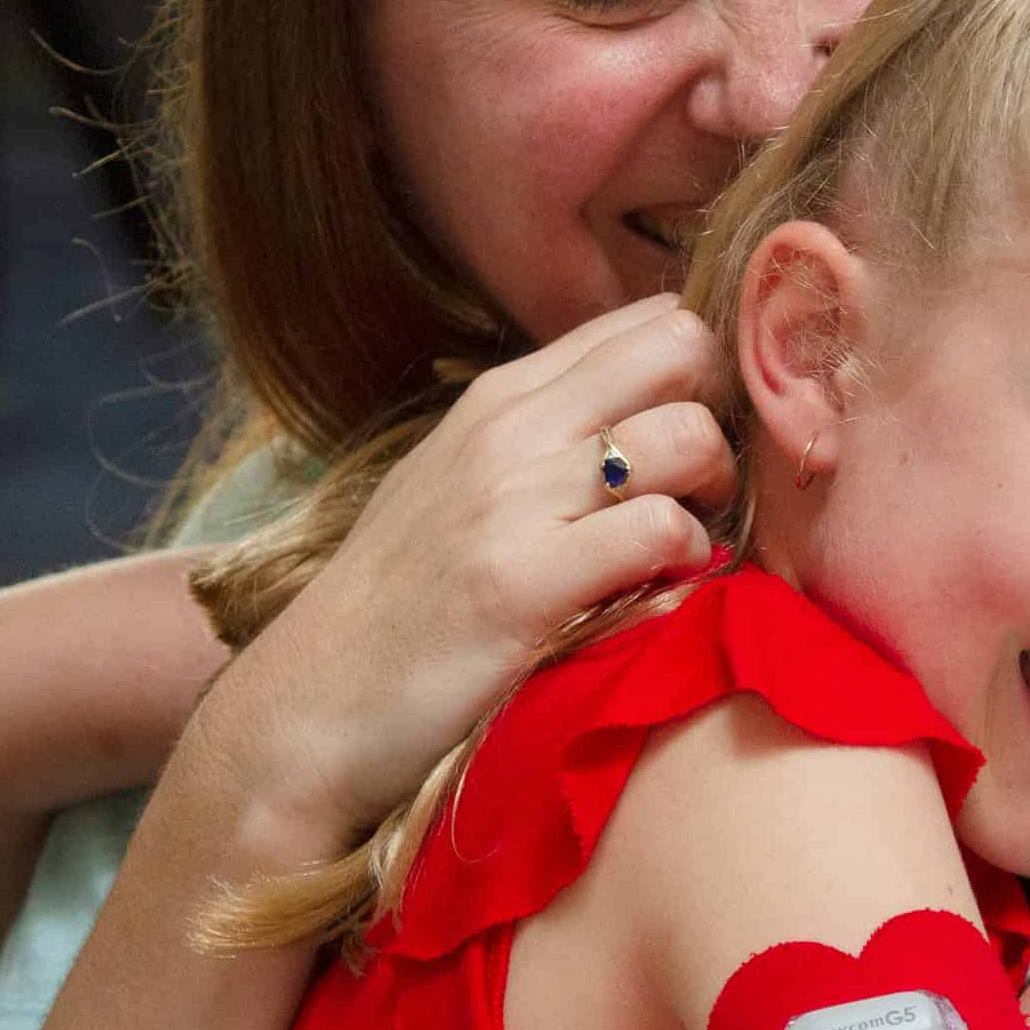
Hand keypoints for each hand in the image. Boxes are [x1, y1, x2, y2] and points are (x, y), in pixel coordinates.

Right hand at [214, 295, 735, 839]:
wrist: (309, 707)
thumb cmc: (401, 604)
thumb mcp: (463, 484)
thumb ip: (548, 435)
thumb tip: (654, 405)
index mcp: (501, 398)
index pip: (648, 322)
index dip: (699, 377)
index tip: (693, 446)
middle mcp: (511, 430)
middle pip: (682, 350)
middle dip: (720, 417)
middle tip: (699, 495)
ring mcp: (516, 503)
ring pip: (688, 436)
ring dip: (711, 499)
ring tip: (678, 553)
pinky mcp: (526, 584)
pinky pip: (663, 536)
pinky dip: (686, 571)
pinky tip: (655, 601)